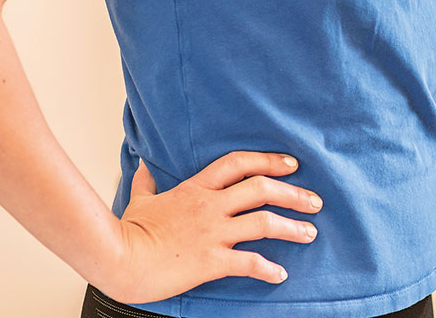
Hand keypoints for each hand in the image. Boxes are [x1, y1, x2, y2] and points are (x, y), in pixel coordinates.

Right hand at [106, 151, 322, 304]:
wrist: (121, 257)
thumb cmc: (128, 230)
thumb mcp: (140, 198)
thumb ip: (146, 180)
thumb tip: (142, 165)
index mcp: (196, 187)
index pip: (238, 163)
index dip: (268, 160)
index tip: (291, 164)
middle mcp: (210, 206)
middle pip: (261, 189)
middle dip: (292, 193)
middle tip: (314, 201)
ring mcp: (212, 233)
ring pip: (263, 223)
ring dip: (291, 228)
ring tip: (310, 233)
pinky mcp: (211, 261)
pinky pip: (249, 263)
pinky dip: (268, 269)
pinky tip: (281, 275)